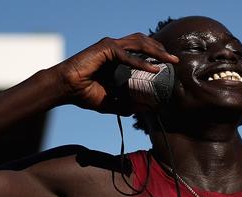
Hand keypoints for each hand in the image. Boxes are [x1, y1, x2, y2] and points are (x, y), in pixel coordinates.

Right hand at [53, 33, 177, 114]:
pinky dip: (140, 62)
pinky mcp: (104, 49)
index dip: (156, 55)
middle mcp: (115, 48)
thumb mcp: (111, 102)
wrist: (66, 90)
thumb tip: (146, 110)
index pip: (142, 51)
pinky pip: (127, 55)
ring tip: (168, 60)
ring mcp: (110, 46)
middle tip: (175, 61)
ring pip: (138, 43)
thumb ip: (127, 104)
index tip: (170, 66)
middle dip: (161, 50)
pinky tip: (153, 69)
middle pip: (144, 43)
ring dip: (156, 51)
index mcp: (118, 58)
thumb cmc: (85, 93)